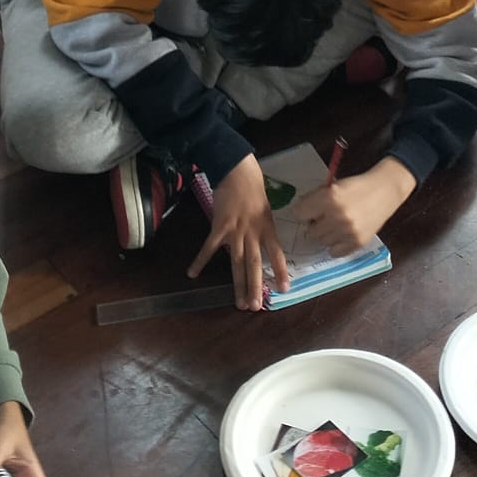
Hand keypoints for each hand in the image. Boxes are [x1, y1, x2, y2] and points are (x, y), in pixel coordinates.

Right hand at [190, 154, 289, 309]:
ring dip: (238, 283)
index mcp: (267, 227)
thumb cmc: (253, 187)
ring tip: (239, 303)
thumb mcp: (265, 208)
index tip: (285, 289)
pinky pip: (209, 247)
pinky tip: (192, 273)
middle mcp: (253, 231)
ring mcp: (235, 230)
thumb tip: (256, 247)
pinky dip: (200, 260)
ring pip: (237, 261)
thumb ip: (262, 229)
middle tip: (256, 307)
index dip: (281, 271)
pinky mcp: (219, 226)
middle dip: (255, 286)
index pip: (277, 253)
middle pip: (255, 263)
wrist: (236, 169)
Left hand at [292, 157, 414, 255]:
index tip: (308, 211)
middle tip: (323, 217)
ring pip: (322, 242)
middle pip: (311, 231)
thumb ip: (315, 198)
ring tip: (335, 224)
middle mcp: (337, 217)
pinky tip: (341, 234)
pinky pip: (334, 252)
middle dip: (315, 224)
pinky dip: (335, 245)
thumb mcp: (334, 186)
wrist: (385, 191)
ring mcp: (348, 232)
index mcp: (329, 198)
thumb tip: (299, 212)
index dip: (302, 211)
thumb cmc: (357, 186)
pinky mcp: (357, 243)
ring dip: (325, 234)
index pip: (300, 213)